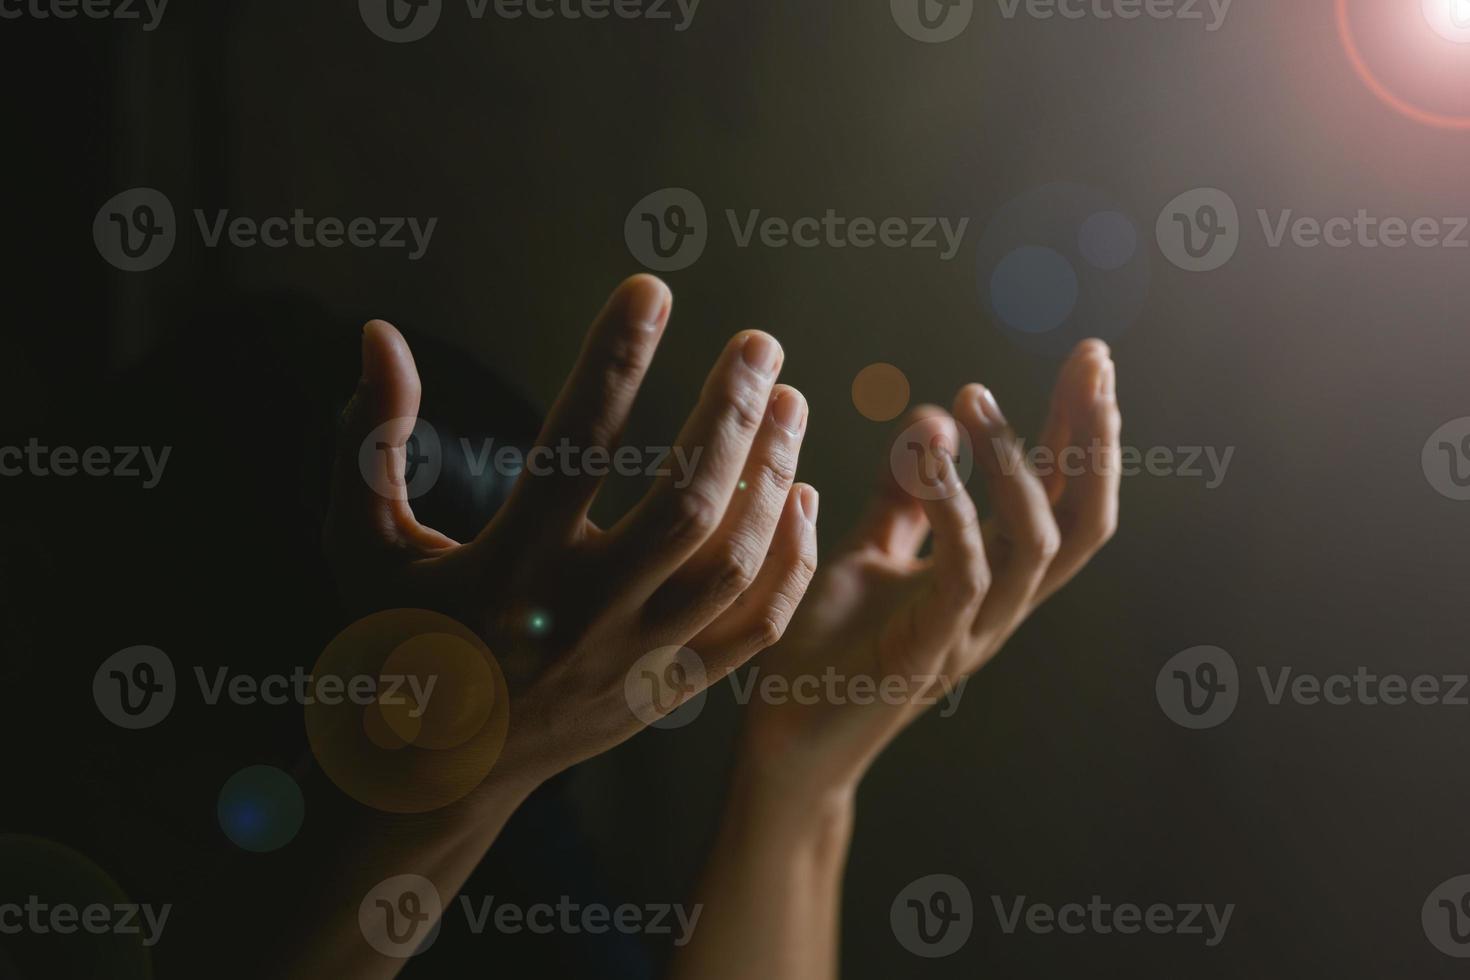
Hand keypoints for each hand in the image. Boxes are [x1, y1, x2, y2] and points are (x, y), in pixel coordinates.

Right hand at [324, 275, 818, 790]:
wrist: (431, 776)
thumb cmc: (394, 642)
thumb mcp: (361, 542)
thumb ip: (372, 440)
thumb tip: (379, 334)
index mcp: (506, 570)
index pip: (573, 446)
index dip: (613, 359)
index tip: (649, 288)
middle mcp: (580, 615)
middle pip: (684, 504)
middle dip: (729, 413)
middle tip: (761, 342)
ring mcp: (635, 660)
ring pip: (732, 564)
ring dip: (772, 476)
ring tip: (792, 401)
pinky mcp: (668, 691)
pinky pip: (752, 630)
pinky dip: (787, 563)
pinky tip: (800, 497)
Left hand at [738, 341, 1118, 798]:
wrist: (785, 740)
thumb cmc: (828, 646)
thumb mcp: (870, 551)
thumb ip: (907, 496)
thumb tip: (936, 416)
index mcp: (994, 579)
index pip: (1065, 497)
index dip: (1086, 431)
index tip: (1092, 360)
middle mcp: (999, 607)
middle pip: (1082, 519)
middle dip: (1094, 438)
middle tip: (1091, 363)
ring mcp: (970, 636)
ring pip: (1036, 546)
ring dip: (1013, 463)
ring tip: (974, 397)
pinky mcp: (926, 658)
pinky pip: (964, 579)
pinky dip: (957, 514)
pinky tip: (930, 458)